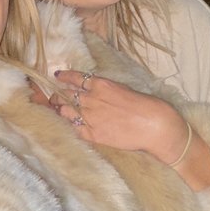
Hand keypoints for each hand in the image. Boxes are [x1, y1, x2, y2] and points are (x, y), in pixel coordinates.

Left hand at [47, 69, 190, 165]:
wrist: (154, 126)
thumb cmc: (145, 105)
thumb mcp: (124, 89)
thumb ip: (107, 90)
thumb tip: (97, 90)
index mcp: (101, 85)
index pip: (76, 78)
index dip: (65, 76)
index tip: (58, 75)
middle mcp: (92, 100)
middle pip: (66, 95)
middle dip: (58, 96)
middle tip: (55, 97)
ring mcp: (91, 118)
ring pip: (66, 112)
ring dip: (61, 110)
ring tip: (59, 110)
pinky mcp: (94, 135)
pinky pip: (75, 129)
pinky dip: (72, 126)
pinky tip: (71, 125)